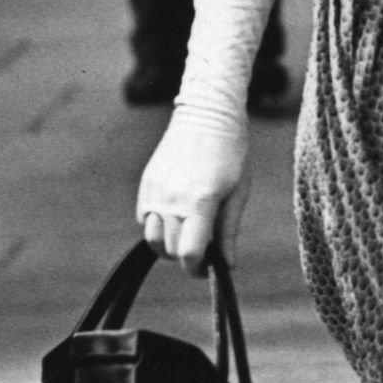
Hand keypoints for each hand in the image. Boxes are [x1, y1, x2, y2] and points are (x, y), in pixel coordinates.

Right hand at [137, 106, 250, 275]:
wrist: (207, 114)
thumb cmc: (232, 153)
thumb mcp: (238, 192)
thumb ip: (228, 231)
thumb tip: (228, 266)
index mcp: (201, 202)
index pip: (190, 252)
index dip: (198, 268)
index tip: (206, 267)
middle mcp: (173, 199)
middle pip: (170, 250)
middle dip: (186, 256)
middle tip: (203, 247)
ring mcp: (155, 191)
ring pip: (152, 238)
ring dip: (168, 244)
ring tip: (188, 232)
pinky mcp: (146, 184)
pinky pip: (144, 219)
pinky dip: (157, 226)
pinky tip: (175, 215)